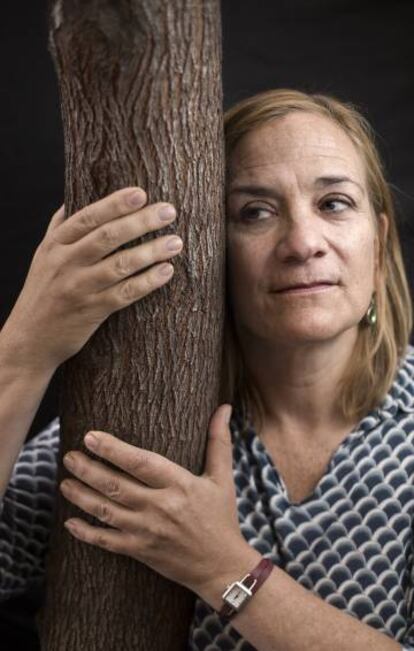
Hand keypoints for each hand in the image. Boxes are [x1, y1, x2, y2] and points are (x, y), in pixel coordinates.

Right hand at [1, 187, 181, 371]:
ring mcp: (79, 288)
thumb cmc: (43, 291)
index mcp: (55, 245)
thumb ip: (59, 228)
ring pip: (121, 265)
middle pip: (108, 236)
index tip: (141, 193)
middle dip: (141, 221)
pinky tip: (166, 271)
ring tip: (176, 242)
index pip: (88, 217)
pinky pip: (125, 293)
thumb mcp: (44, 255)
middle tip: (169, 211)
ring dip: (151, 251)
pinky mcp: (92, 311)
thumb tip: (75, 199)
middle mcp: (66, 263)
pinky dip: (148, 282)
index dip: (115, 204)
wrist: (30, 339)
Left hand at [60, 404, 248, 594]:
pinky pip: (107, 542)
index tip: (90, 437)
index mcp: (179, 485)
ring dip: (81, 496)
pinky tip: (70, 522)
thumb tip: (224, 408)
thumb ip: (219, 441)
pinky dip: (86, 533)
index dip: (113, 449)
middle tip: (69, 456)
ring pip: (106, 511)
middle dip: (87, 470)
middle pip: (115, 485)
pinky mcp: (140, 551)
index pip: (140, 462)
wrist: (222, 566)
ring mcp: (147, 531)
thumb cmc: (222, 517)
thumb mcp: (222, 478)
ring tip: (64, 482)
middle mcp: (160, 507)